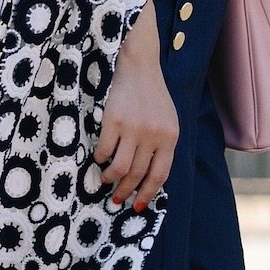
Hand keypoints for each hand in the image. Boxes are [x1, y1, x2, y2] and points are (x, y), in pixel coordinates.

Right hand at [92, 0, 178, 212]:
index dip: (147, 194)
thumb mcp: (166, 119)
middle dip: (126, 191)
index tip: (137, 206)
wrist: (138, 63)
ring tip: (105, 180)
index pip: (160, 175)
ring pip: (121, 167)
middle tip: (117, 199)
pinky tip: (99, 158)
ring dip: (111, 178)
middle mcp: (154, 135)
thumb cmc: (151, 93)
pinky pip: (105, 150)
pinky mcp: (114, 120)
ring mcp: (134, 128)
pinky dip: (100, 158)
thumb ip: (161, 145)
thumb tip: (148, 178)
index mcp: (170, 137)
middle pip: (138, 174)